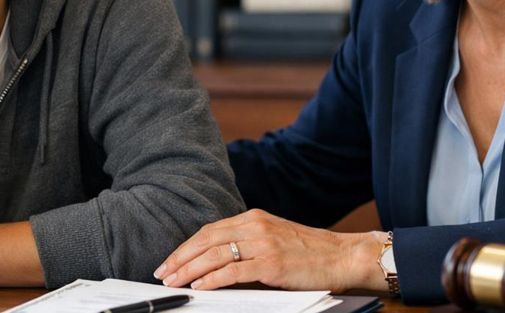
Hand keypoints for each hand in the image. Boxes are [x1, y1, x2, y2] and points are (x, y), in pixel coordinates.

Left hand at [154, 209, 388, 292]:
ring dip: (189, 269)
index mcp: (254, 217)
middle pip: (206, 240)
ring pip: (214, 254)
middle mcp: (255, 226)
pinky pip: (233, 271)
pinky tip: (199, 286)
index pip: (210, 230)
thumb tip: (217, 260)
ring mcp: (263, 244)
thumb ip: (248, 242)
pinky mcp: (271, 263)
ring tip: (173, 281)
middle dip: (180, 257)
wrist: (342, 255)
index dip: (187, 246)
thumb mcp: (275, 237)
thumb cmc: (311, 252)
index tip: (171, 259)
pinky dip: (212, 279)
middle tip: (162, 271)